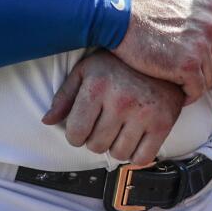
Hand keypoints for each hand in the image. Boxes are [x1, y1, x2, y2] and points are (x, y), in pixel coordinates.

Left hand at [41, 50, 183, 165]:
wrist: (162, 52)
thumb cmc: (120, 63)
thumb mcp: (87, 70)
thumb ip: (65, 96)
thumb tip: (47, 121)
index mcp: (98, 87)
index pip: (75, 135)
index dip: (77, 134)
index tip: (85, 125)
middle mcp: (121, 100)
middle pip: (96, 147)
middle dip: (97, 139)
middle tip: (106, 123)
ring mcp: (144, 112)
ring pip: (118, 154)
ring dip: (117, 146)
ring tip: (122, 127)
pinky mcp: (164, 122)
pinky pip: (143, 158)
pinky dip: (137, 153)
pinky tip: (136, 136)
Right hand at [112, 0, 211, 102]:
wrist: (118, 13)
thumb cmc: (139, 3)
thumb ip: (194, 6)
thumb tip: (203, 17)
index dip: (208, 58)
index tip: (191, 66)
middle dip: (203, 73)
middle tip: (185, 81)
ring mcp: (203, 44)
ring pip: (209, 77)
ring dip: (195, 85)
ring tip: (179, 89)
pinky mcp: (189, 64)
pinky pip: (197, 89)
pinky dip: (188, 96)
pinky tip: (176, 96)